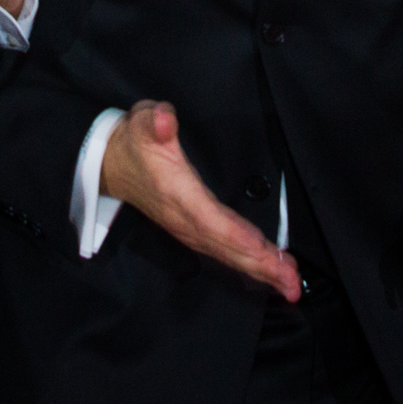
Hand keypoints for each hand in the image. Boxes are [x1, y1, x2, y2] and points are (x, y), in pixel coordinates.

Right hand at [100, 100, 300, 301]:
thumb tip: (165, 119)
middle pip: (225, 246)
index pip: (209, 219)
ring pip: (226, 253)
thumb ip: (155, 120)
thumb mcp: (142, 122)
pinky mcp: (192, 230)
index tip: (264, 252)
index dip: (237, 236)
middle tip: (292, 284)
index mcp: (177, 193)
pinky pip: (222, 250)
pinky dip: (246, 262)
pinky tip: (267, 268)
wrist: (110, 165)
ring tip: (289, 282)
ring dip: (258, 269)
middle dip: (259, 266)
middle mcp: (184, 218)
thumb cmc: (134, 141)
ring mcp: (188, 228)